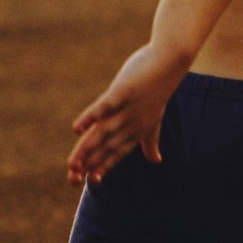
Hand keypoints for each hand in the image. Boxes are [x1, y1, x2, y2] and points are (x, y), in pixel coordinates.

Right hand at [66, 40, 187, 186]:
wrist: (171, 60)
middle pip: (106, 146)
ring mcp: (127, 108)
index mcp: (137, 130)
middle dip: (89, 164)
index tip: (90, 182)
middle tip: (72, 180)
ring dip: (87, 149)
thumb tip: (156, 161)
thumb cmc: (160, 88)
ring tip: (72, 165)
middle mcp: (131, 123)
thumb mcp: (155, 118)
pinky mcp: (123, 91)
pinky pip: (105, 106)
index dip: (104, 166)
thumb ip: (151, 140)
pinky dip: (90, 117)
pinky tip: (75, 129)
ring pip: (103, 132)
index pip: (117, 152)